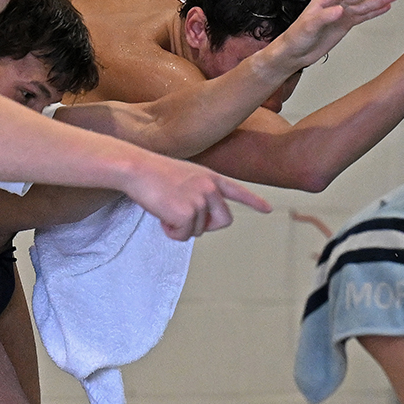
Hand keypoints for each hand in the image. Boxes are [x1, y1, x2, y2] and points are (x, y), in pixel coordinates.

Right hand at [129, 154, 270, 239]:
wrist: (136, 168)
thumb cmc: (152, 173)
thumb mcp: (184, 178)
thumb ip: (198, 194)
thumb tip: (198, 220)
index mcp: (210, 177)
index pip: (238, 191)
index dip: (254, 202)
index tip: (268, 209)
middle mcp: (211, 188)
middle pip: (223, 221)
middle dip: (204, 225)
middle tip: (183, 217)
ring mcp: (201, 200)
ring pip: (198, 231)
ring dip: (180, 226)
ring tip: (165, 207)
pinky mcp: (188, 212)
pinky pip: (183, 235)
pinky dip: (171, 231)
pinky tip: (162, 214)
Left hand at [264, 0, 397, 71]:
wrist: (294, 53)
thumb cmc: (296, 37)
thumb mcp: (308, 26)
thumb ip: (324, 16)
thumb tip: (340, 9)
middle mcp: (335, 4)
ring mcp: (341, 14)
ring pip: (364, 5)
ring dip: (379, 1)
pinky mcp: (344, 24)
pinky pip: (362, 16)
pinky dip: (374, 12)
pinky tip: (384, 8)